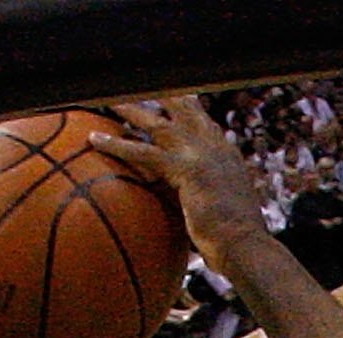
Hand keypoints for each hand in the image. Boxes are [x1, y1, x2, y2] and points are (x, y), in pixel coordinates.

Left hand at [91, 97, 264, 262]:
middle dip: (160, 94)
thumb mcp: (229, 218)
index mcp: (227, 156)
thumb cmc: (239, 245)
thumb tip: (208, 229)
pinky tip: (94, 139)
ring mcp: (200, 154)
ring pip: (157, 124)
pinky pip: (142, 152)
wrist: (247, 247)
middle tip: (136, 84)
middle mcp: (215, 146)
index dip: (188, 109)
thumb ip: (214, 208)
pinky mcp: (184, 168)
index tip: (175, 97)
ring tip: (108, 100)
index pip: (204, 122)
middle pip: (182, 108)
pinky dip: (116, 145)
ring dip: (130, 110)